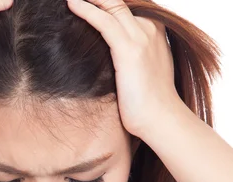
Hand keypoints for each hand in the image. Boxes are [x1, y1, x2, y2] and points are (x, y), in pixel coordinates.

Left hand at [66, 0, 182, 138]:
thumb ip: (132, 54)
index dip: (106, 2)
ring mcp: (141, 37)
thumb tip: (113, 55)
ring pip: (112, 5)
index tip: (88, 1)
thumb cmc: (150, 102)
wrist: (161, 119)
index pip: (127, 6)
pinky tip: (71, 3)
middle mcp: (150, 28)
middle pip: (119, 1)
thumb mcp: (143, 70)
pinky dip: (86, 10)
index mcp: (154, 30)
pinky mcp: (129, 50)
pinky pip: (104, 22)